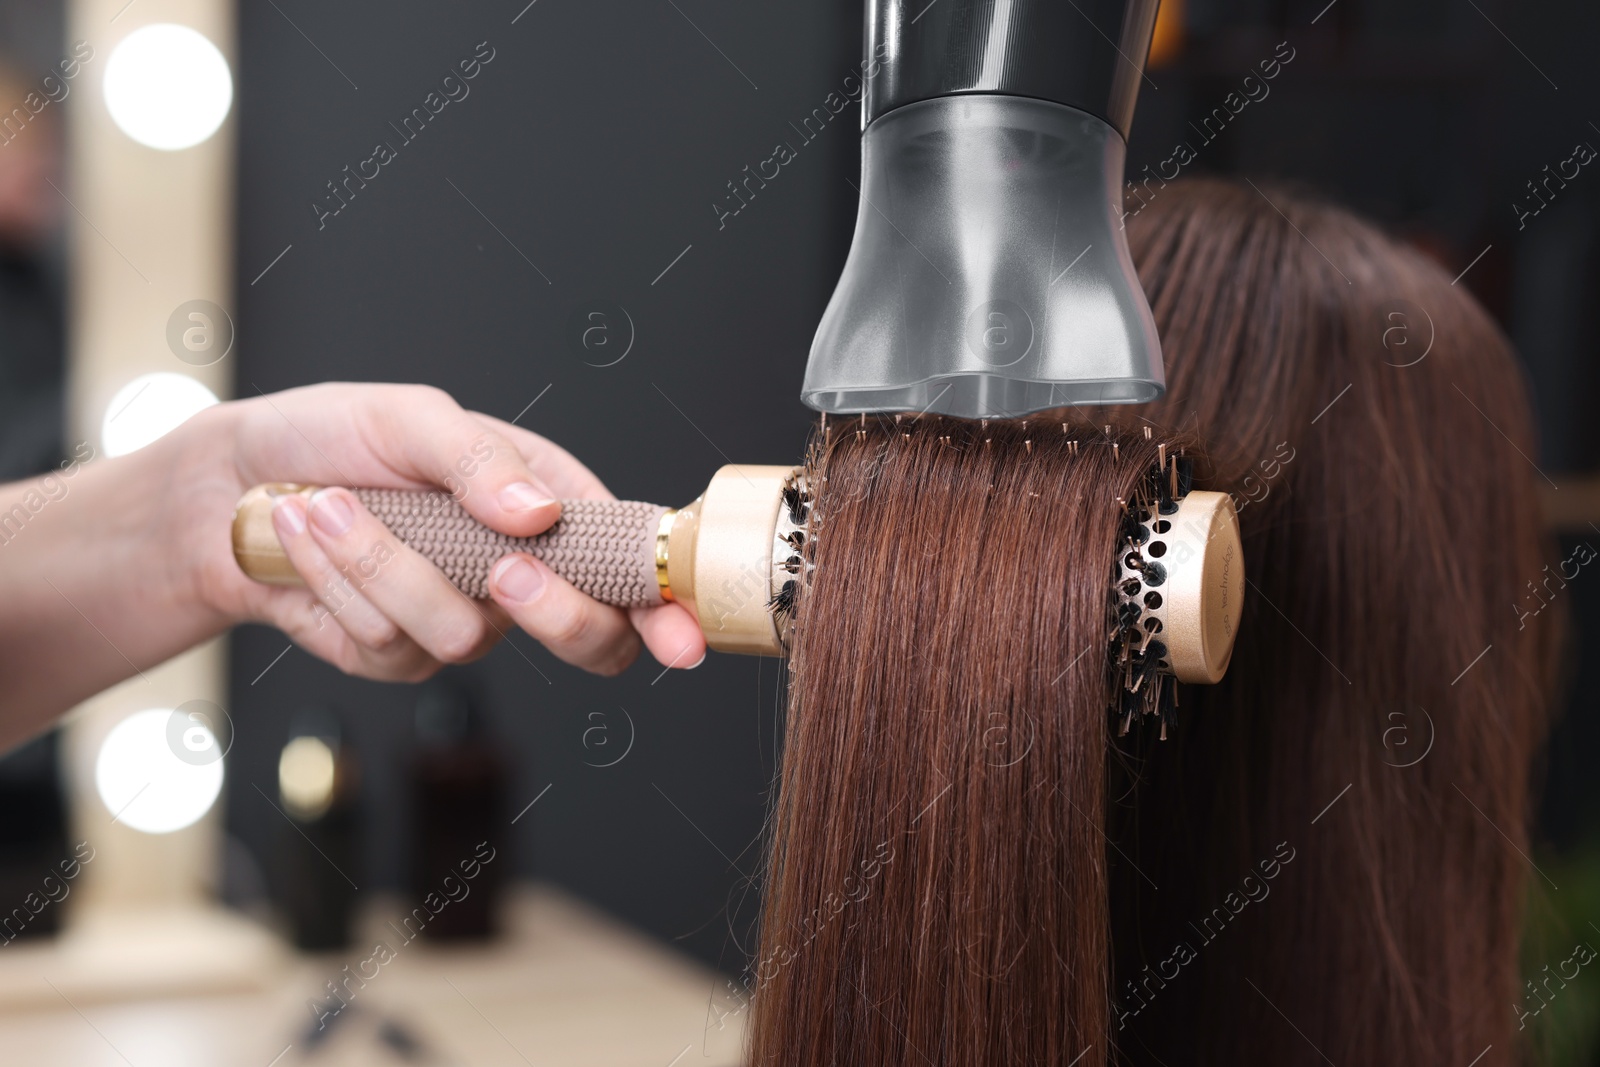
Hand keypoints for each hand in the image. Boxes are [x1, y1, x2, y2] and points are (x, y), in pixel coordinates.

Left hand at [180, 383, 704, 679]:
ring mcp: (462, 618)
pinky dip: (340, 581)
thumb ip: (479, 459)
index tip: (680, 637)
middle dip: (553, 612)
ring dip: (385, 565)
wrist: (227, 488)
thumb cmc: (330, 436)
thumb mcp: (409, 418)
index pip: (634, 566)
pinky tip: (309, 536)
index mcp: (550, 506)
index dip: (668, 607)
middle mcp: (518, 571)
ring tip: (327, 503)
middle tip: (506, 570)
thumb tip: (540, 514)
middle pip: (588, 638)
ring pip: (466, 635)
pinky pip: (392, 644)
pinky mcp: (398, 655)